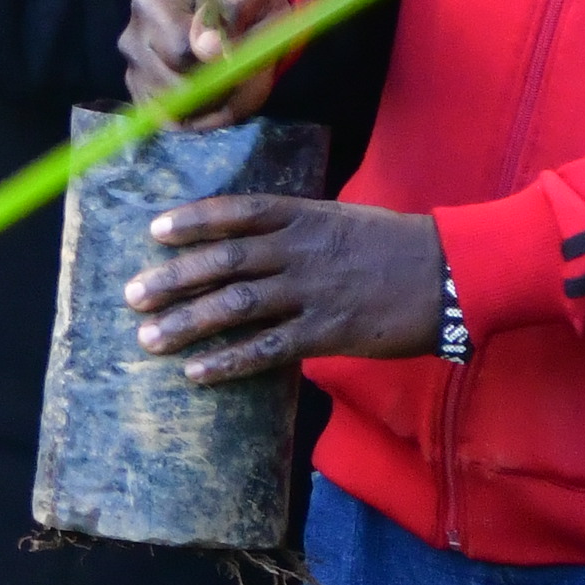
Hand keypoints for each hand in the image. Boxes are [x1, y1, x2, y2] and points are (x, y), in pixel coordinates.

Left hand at [121, 194, 447, 386]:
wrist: (452, 275)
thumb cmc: (398, 246)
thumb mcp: (344, 220)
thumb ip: (298, 228)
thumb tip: (255, 240)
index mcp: (304, 216)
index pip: (237, 212)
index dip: (193, 220)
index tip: (154, 229)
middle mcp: (300, 250)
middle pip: (224, 261)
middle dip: (173, 278)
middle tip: (133, 294)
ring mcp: (311, 292)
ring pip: (236, 305)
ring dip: (187, 322)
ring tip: (148, 337)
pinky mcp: (326, 332)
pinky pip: (266, 349)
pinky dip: (228, 362)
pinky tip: (196, 372)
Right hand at [123, 0, 290, 124]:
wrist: (229, 5)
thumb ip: (229, 16)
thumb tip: (208, 49)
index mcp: (151, 4)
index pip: (178, 51)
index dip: (216, 64)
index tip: (243, 56)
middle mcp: (133, 39)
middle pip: (174, 85)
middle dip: (217, 87)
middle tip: (245, 71)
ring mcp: (133, 70)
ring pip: (174, 110)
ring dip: (213, 104)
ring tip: (233, 81)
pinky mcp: (140, 95)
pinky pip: (170, 123)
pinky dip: (200, 118)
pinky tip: (216, 97)